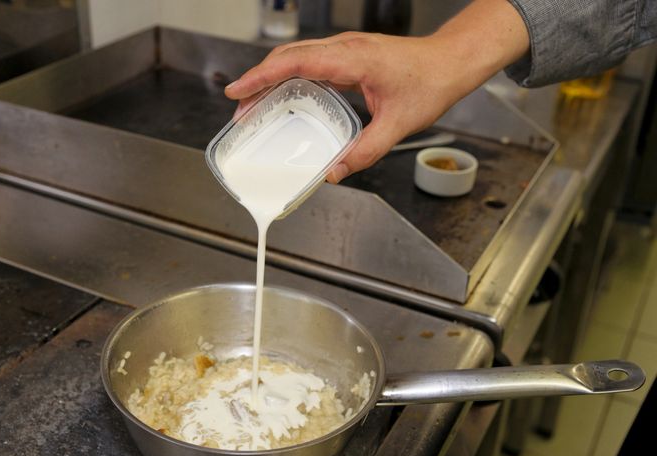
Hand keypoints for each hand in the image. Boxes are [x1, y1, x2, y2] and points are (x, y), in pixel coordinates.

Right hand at [225, 0, 528, 182]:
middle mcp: (344, 49)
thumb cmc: (430, 83)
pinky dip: (288, 76)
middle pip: (287, 57)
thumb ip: (365, 152)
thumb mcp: (398, 125)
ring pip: (295, 56)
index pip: (296, 63)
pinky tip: (283, 95)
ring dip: (270, 78)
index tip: (238, 91)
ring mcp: (345, 49)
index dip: (262, 77)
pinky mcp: (347, 55)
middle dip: (257, 81)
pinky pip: (309, 61)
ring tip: (253, 105)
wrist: (450, 62)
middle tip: (239, 109)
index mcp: (353, 60)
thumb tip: (334, 173)